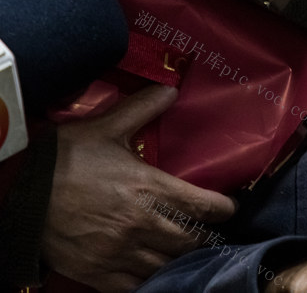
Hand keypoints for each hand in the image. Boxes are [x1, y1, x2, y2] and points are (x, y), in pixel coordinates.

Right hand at [42, 85, 237, 291]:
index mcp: (149, 188)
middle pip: (191, 240)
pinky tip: (156, 271)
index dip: (223, 208)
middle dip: (205, 236)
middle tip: (209, 232)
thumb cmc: (63, 159)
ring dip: (180, 259)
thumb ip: (142, 109)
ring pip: (168, 265)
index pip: (203, 206)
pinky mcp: (99, 273)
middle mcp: (142, 224)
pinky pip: (137, 286)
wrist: (17, 193)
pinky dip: (151, 279)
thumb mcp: (105, 127)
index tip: (229, 207)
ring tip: (185, 251)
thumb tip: (171, 90)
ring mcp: (121, 253)